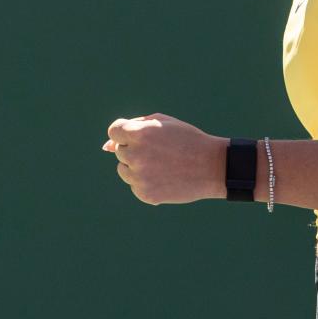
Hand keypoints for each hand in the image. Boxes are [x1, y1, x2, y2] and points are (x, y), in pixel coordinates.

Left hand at [102, 113, 225, 204]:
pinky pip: (135, 186)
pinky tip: (165, 177)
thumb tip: (106, 147)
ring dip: (136, 166)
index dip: (127, 133)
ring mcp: (139, 177)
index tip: (141, 137)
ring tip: (162, 164)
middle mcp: (136, 155)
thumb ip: (133, 127)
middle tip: (159, 151)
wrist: (211, 166)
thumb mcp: (162, 123)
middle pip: (120, 150)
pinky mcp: (145, 194)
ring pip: (123, 170)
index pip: (114, 131)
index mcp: (139, 133)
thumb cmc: (186, 139)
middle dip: (135, 149)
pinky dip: (146, 182)